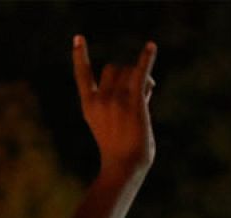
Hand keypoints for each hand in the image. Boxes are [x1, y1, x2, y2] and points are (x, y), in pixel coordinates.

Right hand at [72, 35, 155, 179]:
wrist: (124, 167)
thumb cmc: (121, 155)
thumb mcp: (111, 127)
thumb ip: (121, 105)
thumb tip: (146, 84)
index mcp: (89, 106)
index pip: (82, 75)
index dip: (80, 56)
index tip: (78, 38)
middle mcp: (100, 99)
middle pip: (113, 68)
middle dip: (126, 74)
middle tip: (138, 91)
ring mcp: (116, 100)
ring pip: (129, 71)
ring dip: (140, 77)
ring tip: (147, 94)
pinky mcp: (133, 103)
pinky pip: (140, 73)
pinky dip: (147, 59)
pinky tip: (151, 46)